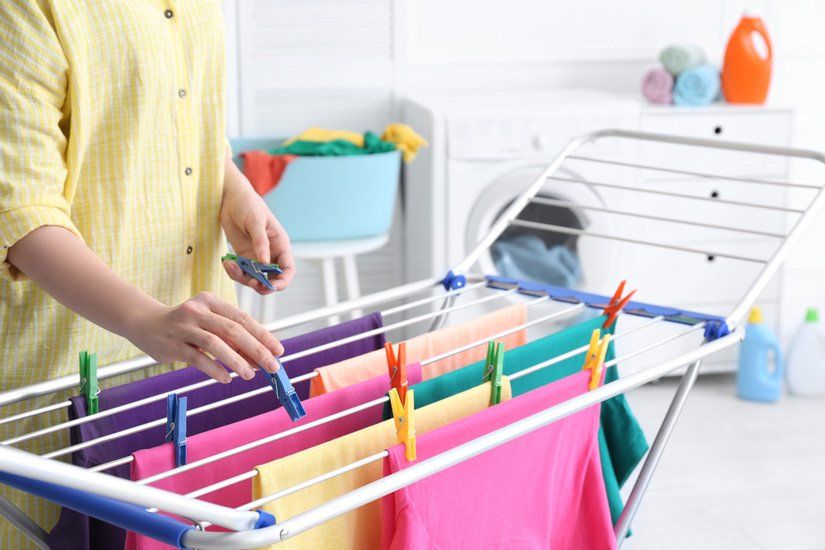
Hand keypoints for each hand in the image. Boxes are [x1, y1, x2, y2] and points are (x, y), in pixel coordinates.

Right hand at [127, 292, 284, 382]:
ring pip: (216, 344)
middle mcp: (198, 311)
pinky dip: (214, 369)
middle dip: (256, 350)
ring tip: (250, 375)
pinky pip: (198, 358)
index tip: (278, 350)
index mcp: (211, 301)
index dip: (263, 335)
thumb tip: (259, 359)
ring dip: (236, 361)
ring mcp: (183, 327)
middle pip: (233, 330)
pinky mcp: (172, 344)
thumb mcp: (208, 323)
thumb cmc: (185, 326)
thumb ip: (231, 338)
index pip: (243, 318)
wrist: (145, 323)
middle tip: (272, 366)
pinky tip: (226, 379)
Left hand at [220, 161, 294, 293]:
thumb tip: (265, 263)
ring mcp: (256, 255)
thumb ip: (260, 243)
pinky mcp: (242, 255)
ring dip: (243, 278)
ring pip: (254, 277)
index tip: (270, 286)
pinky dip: (234, 271)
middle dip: (261, 283)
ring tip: (230, 266)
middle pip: (271, 278)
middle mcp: (270, 252)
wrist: (230, 197)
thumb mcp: (255, 221)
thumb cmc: (247, 204)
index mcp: (279, 244)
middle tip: (249, 282)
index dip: (282, 281)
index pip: (287, 269)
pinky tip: (226, 262)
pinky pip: (241, 270)